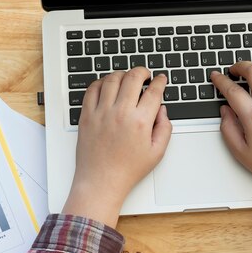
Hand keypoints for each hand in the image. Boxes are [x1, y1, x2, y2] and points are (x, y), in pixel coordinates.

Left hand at [62, 68, 171, 226]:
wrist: (101, 181)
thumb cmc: (127, 170)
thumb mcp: (157, 153)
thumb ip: (164, 128)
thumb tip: (162, 110)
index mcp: (140, 122)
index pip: (153, 91)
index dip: (160, 82)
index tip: (161, 79)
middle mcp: (120, 113)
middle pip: (133, 78)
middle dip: (142, 71)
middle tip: (145, 74)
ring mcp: (101, 112)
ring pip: (112, 79)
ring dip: (123, 74)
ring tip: (127, 78)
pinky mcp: (87, 115)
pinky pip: (93, 89)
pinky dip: (101, 82)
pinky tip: (108, 85)